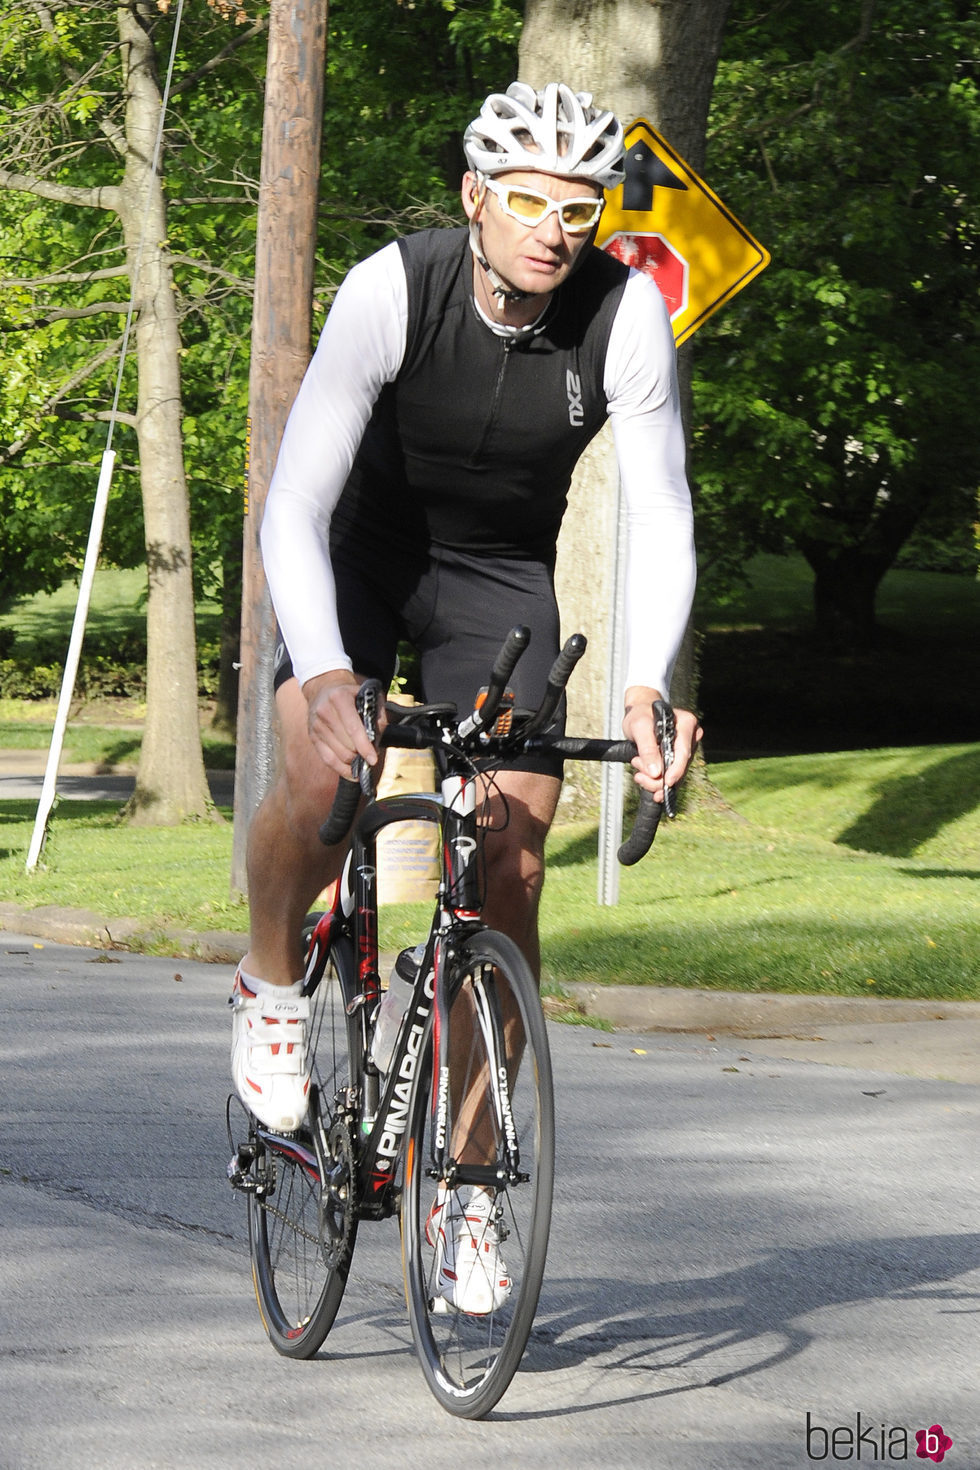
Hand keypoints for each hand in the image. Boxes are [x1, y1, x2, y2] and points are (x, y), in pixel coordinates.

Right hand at [303, 670, 385, 779]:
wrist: (324, 688)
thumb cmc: (350, 693)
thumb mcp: (367, 695)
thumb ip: (378, 713)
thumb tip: (378, 737)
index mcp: (339, 698)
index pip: (353, 728)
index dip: (364, 746)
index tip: (373, 759)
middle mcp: (324, 712)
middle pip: (346, 745)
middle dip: (361, 753)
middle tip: (370, 754)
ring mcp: (316, 726)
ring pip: (338, 755)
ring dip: (353, 761)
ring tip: (362, 759)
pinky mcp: (313, 737)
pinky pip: (328, 760)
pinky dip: (341, 769)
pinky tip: (352, 773)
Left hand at [622, 686, 702, 801]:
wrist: (638, 714)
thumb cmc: (640, 715)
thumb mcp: (639, 727)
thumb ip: (647, 748)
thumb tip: (655, 772)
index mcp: (687, 723)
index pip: (684, 752)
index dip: (676, 770)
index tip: (667, 782)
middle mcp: (690, 737)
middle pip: (680, 766)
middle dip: (659, 778)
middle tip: (639, 775)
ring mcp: (686, 748)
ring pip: (675, 774)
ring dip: (654, 780)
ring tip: (638, 772)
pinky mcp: (678, 758)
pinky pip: (671, 775)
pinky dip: (656, 780)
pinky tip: (644, 778)